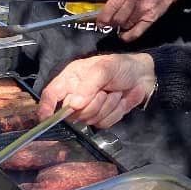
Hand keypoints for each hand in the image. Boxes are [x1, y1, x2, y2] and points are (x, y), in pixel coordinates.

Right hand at [38, 53, 155, 127]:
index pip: (51, 94)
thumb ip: (88, 85)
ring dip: (107, 106)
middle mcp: (77, 95)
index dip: (46, 107)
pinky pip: (104, 123)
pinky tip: (121, 100)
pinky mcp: (103, 117)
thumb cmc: (121, 66)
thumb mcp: (104, 68)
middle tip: (106, 91)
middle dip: (93, 103)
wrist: (144, 75)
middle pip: (72, 113)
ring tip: (116, 92)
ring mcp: (89, 108)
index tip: (46, 118)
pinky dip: (116, 112)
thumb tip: (74, 105)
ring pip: (89, 120)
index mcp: (71, 79)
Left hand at [94, 0, 189, 41]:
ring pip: (125, 26)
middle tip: (108, 21)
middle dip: (109, 22)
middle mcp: (136, 0)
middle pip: (117, 19)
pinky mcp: (151, 18)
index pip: (111, 8)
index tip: (99, 21)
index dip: (102, 18)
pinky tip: (124, 33)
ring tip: (119, 21)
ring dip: (119, 26)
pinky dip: (127, 36)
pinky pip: (136, 33)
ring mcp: (144, 11)